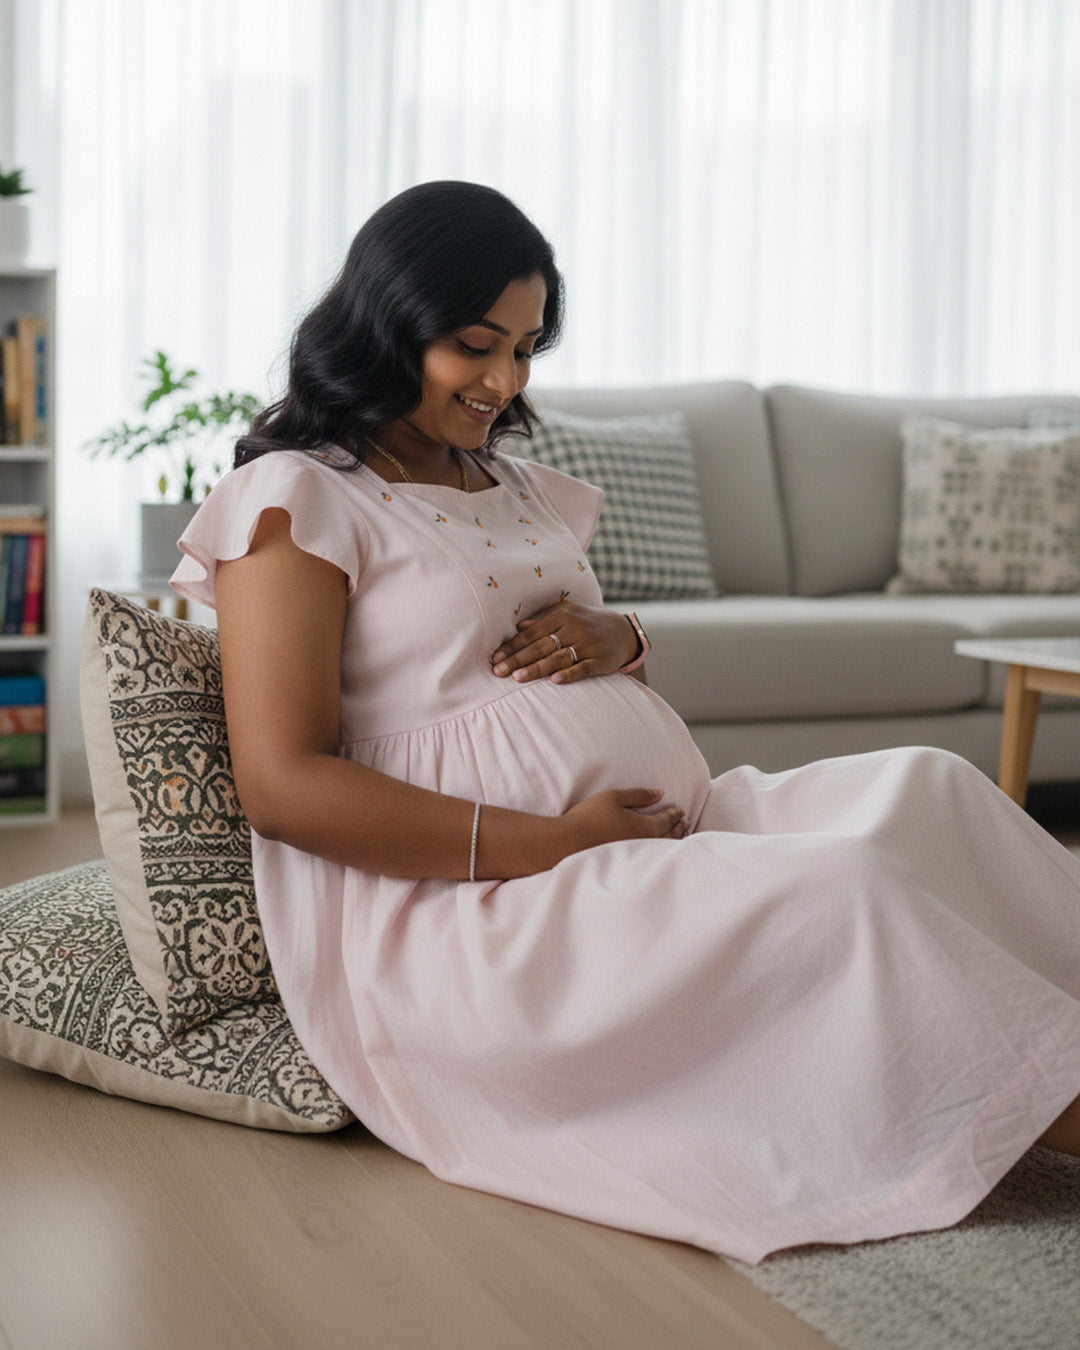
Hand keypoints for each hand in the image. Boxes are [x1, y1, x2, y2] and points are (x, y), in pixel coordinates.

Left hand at [491, 601, 639, 683]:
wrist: (623, 631)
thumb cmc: (587, 622)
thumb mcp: (567, 613)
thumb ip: (543, 618)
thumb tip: (518, 626)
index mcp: (563, 615)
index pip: (532, 633)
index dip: (513, 646)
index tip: (495, 658)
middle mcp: (575, 628)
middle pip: (541, 646)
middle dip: (518, 660)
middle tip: (499, 672)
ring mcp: (588, 645)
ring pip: (558, 658)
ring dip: (537, 669)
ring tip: (518, 678)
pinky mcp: (601, 661)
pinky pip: (583, 669)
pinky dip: (569, 674)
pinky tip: (555, 681)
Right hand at [559, 788, 688, 855]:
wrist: (567, 843)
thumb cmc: (589, 817)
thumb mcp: (614, 797)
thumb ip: (640, 795)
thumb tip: (661, 793)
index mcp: (646, 828)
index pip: (668, 820)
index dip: (675, 814)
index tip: (681, 810)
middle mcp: (645, 845)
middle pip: (670, 837)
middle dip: (679, 828)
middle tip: (685, 822)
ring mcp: (637, 858)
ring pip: (662, 850)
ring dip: (674, 841)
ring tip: (679, 836)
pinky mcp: (627, 865)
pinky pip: (652, 857)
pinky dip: (662, 852)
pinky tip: (658, 851)